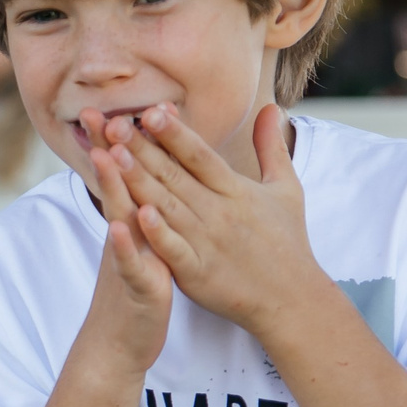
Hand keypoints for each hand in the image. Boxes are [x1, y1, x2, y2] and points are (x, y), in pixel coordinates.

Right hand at [79, 108, 173, 375]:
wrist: (119, 342)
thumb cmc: (137, 291)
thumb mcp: (138, 247)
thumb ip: (140, 213)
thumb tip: (144, 183)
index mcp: (132, 223)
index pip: (123, 177)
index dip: (115, 143)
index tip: (111, 105)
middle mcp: (125, 235)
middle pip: (114, 187)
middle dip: (106, 150)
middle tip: (96, 113)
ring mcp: (127, 260)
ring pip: (119, 218)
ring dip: (112, 188)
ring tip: (108, 156)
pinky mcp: (136, 287)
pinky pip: (130, 264)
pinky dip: (126, 245)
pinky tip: (123, 226)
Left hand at [101, 103, 326, 337]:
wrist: (293, 299)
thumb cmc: (286, 241)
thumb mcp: (286, 189)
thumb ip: (271, 148)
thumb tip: (270, 107)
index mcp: (235, 191)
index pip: (200, 156)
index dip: (175, 133)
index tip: (150, 110)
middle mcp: (219, 212)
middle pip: (175, 176)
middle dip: (142, 149)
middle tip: (114, 124)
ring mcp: (207, 242)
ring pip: (167, 207)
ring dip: (139, 181)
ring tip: (112, 155)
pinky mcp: (199, 273)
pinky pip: (175, 250)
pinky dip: (158, 233)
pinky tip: (138, 215)